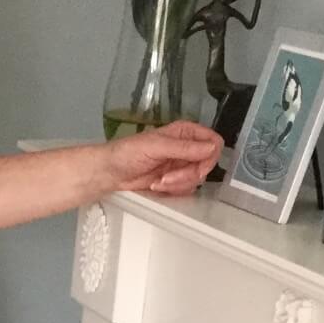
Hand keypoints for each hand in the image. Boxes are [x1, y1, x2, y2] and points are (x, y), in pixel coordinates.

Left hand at [100, 119, 224, 199]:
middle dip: (187, 175)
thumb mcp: (156, 146)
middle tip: (166, 178)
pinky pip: (187, 189)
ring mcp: (182, 165)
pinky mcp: (175, 180)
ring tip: (157, 182)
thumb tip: (212, 148)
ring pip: (197, 179)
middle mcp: (187, 147)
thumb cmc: (127, 152)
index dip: (210, 157)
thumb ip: (184, 148)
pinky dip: (173, 190)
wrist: (109, 172)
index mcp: (185, 132)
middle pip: (207, 164)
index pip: (214, 142)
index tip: (197, 168)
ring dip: (177, 184)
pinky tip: (156, 185)